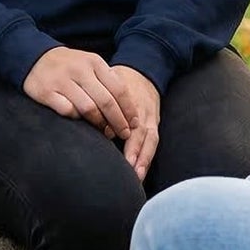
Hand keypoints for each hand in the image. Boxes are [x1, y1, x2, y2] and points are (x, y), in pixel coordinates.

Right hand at [23, 48, 131, 137]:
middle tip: (124, 134)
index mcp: (94, 62)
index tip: (134, 123)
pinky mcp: (46, 92)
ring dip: (100, 124)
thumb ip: (107, 81)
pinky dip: (76, 118)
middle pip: (106, 101)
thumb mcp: (90, 64)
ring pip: (88, 108)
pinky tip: (81, 122)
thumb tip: (128, 109)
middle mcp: (79, 70)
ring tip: (105, 132)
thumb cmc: (70, 66)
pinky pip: (67, 110)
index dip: (129, 109)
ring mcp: (62, 80)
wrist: (36, 57)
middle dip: (118, 121)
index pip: (118, 89)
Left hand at [109, 65, 159, 179]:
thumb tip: (95, 120)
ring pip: (150, 140)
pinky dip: (148, 158)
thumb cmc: (119, 80)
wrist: (143, 72)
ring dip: (144, 159)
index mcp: (129, 98)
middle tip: (128, 168)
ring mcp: (150, 118)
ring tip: (137, 176)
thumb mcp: (109, 80)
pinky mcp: (155, 125)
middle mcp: (141, 110)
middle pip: (140, 131)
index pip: (124, 114)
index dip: (117, 127)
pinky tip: (142, 172)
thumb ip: (102, 97)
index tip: (109, 138)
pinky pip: (154, 143)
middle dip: (135, 150)